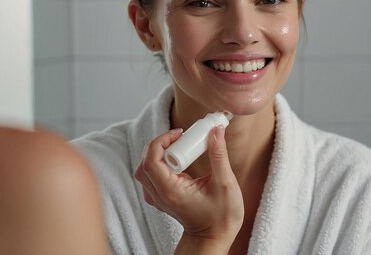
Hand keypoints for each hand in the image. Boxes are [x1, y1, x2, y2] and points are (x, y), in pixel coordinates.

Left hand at [134, 126, 243, 250]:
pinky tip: (177, 162)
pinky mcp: (161, 198)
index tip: (180, 133)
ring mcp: (158, 198)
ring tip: (180, 148)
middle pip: (145, 162)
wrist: (214, 239)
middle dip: (161, 144)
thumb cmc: (221, 217)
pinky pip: (151, 176)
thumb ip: (219, 155)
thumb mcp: (225, 184)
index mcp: (171, 191)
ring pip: (145, 169)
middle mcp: (160, 195)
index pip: (152, 160)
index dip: (162, 141)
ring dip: (159, 153)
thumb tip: (216, 131)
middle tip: (181, 138)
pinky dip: (160, 163)